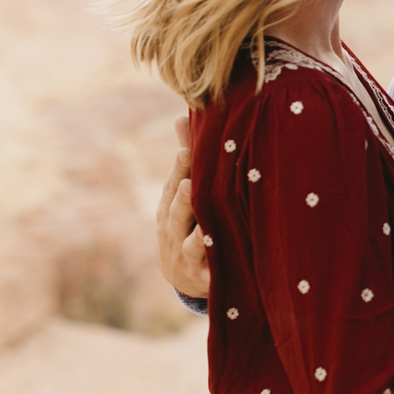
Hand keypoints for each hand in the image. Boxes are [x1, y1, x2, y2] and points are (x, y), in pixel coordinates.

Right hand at [155, 118, 211, 300]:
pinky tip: (224, 257)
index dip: (179, 170)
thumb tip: (182, 116)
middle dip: (183, 197)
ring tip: (201, 222)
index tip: (185, 152)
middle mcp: (173, 231)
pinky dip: (214, 265)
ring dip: (196, 233)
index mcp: (169, 208)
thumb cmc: (188, 222)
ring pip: (191, 243)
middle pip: (177, 213)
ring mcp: (185, 255)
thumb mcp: (184, 193)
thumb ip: (186, 159)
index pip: (173, 185)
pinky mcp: (203, 277)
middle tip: (189, 181)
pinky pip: (210, 271)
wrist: (184, 276)